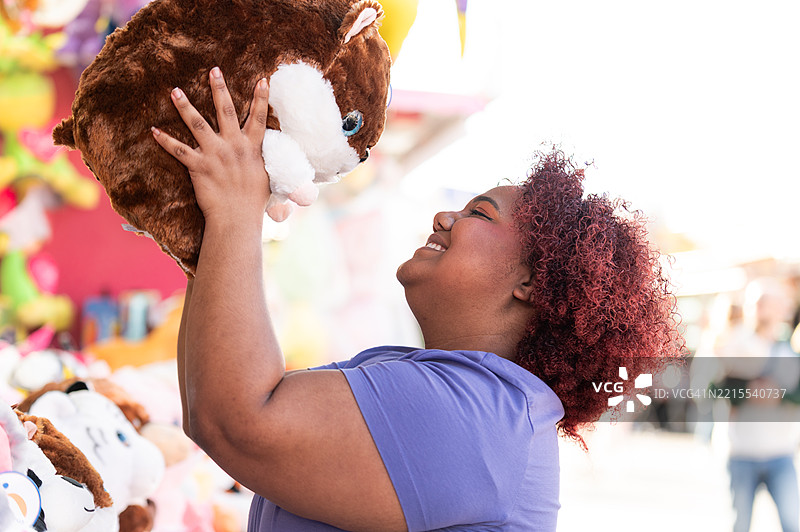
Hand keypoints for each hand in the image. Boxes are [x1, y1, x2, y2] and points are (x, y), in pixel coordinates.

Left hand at [152, 67, 269, 225]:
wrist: (237, 220)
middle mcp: (234, 147)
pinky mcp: (198, 167)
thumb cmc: (253, 204)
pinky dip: (165, 141)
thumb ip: (264, 164)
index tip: (263, 79)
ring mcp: (215, 155)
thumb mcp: (267, 179)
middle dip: (220, 88)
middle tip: (214, 70)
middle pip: (226, 111)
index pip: (259, 118)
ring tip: (175, 91)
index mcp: (252, 149)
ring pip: (198, 124)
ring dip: (185, 106)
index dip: (262, 99)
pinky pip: (178, 150)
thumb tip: (267, 160)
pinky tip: (154, 131)